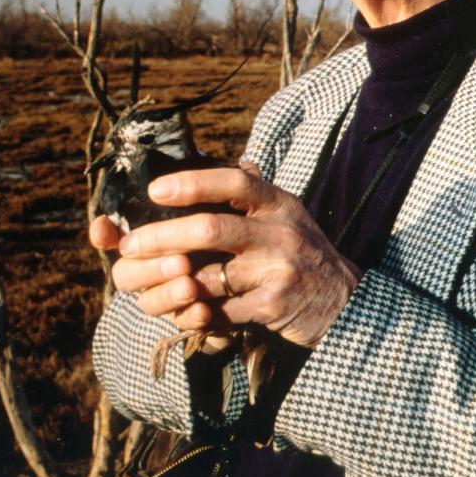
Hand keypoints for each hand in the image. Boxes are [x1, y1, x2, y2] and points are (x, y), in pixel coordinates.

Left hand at [101, 163, 362, 348]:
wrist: (343, 303)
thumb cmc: (305, 256)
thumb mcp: (292, 216)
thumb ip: (261, 194)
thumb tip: (240, 163)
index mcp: (279, 205)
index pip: (235, 183)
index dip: (193, 183)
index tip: (156, 190)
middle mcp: (280, 233)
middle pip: (211, 229)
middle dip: (162, 237)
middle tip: (131, 246)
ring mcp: (277, 270)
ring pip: (208, 276)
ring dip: (169, 285)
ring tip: (146, 288)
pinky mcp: (274, 306)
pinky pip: (220, 311)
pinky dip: (195, 313)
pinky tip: (181, 312)